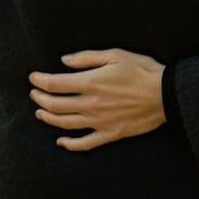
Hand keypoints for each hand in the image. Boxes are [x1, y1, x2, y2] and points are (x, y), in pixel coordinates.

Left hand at [28, 49, 165, 149]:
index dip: (39, 81)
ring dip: (48, 119)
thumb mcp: (115, 55)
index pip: (55, 84)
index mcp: (90, 83)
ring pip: (65, 124)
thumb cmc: (142, 71)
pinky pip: (85, 143)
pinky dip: (70, 144)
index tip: (33, 78)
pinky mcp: (110, 134)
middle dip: (40, 99)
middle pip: (55, 106)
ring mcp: (99, 122)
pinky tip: (61, 141)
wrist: (166, 94)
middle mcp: (91, 105)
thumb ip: (86, 58)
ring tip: (40, 113)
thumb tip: (64, 61)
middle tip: (34, 93)